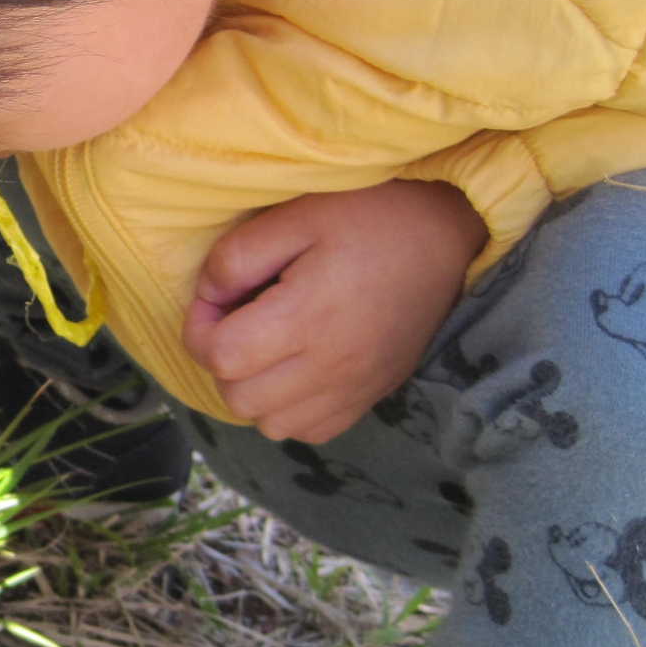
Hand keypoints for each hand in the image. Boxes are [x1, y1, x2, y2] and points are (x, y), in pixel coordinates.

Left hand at [181, 180, 487, 442]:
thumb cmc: (369, 215)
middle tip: (237, 320)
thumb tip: (208, 295)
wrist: (447, 232)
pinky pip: (311, 431)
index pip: (221, 356)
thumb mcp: (295, 216)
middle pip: (239, 397)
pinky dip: (289, 409)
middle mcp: (330, 365)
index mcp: (306, 317)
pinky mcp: (372, 395)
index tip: (214, 300)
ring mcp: (354, 387)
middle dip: (222, 360)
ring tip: (265, 347)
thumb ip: (237, 257)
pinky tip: (295, 369)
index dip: (198, 328)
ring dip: (253, 390)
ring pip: (271, 424)